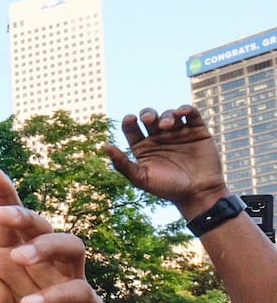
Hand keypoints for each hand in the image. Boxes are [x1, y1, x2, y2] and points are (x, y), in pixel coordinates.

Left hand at [0, 169, 102, 302]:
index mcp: (7, 262)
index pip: (8, 222)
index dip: (3, 195)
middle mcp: (39, 268)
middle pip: (42, 227)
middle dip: (26, 215)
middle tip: (4, 215)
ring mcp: (64, 287)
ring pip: (72, 248)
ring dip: (45, 247)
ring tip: (17, 258)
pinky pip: (78, 293)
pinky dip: (54, 296)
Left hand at [104, 106, 227, 213]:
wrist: (198, 193)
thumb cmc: (167, 188)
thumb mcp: (141, 178)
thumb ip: (122, 164)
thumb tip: (104, 146)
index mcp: (143, 147)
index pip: (132, 128)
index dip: (129, 121)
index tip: (130, 119)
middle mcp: (159, 138)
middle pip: (149, 117)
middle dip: (147, 114)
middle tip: (148, 119)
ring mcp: (178, 133)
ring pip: (168, 114)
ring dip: (166, 115)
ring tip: (167, 126)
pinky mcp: (197, 131)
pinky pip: (190, 114)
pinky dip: (186, 109)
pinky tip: (181, 112)